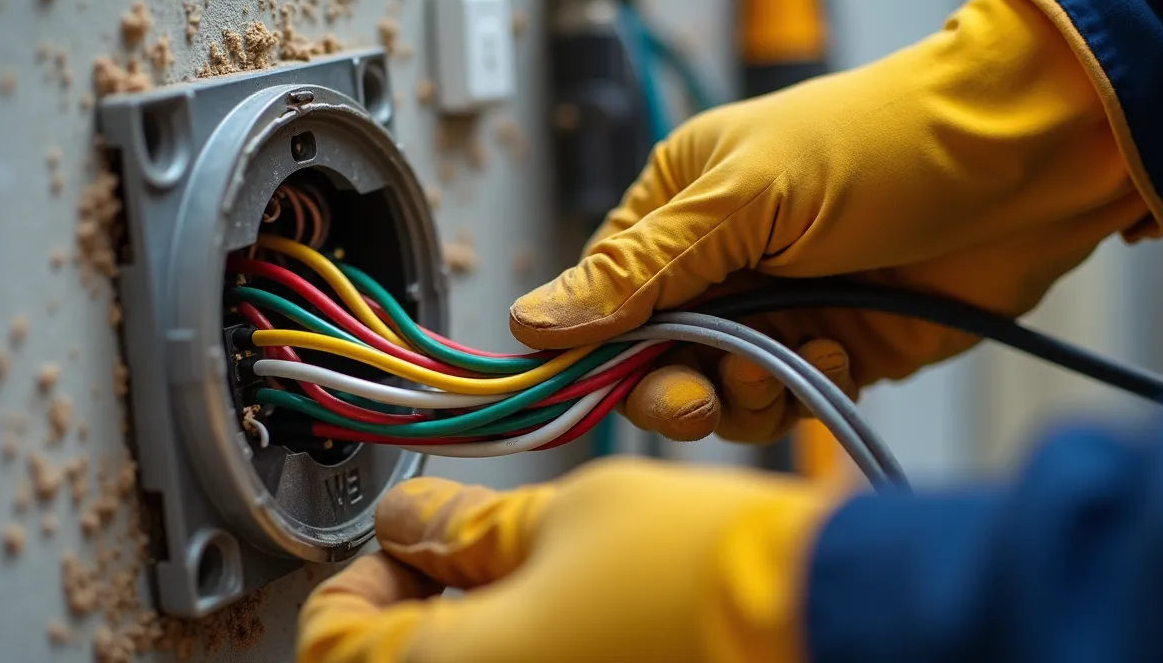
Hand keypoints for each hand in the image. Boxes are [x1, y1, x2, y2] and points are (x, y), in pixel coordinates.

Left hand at [296, 458, 837, 662]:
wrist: (828, 622)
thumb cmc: (705, 576)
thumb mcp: (568, 514)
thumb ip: (470, 526)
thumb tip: (414, 517)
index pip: (334, 638)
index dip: (361, 573)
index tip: (408, 536)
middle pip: (399, 662)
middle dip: (425, 596)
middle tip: (474, 544)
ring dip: (482, 622)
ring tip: (540, 564)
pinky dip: (533, 649)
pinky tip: (580, 608)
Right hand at [510, 0, 1152, 443]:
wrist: (1025, 166)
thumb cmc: (882, 146)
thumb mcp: (746, 196)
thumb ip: (642, 266)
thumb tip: (532, 319)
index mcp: (680, 210)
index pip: (604, 300)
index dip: (599, 352)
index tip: (603, 386)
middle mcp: (721, 266)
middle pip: (656, 360)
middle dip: (673, 389)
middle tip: (700, 397)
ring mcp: (777, 311)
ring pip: (719, 394)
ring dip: (745, 396)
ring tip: (789, 361)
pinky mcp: (833, 352)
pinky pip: (788, 403)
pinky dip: (806, 391)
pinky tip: (843, 349)